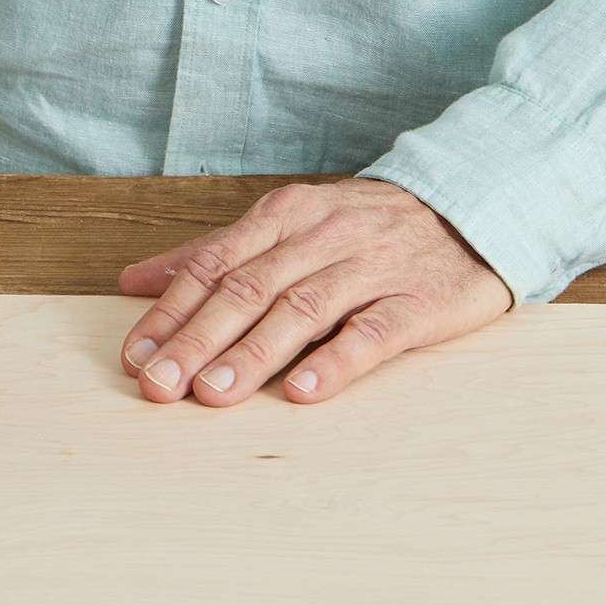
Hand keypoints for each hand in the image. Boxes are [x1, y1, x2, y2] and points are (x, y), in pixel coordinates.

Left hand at [116, 178, 512, 404]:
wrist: (471, 210)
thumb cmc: (364, 229)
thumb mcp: (288, 225)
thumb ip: (213, 254)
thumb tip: (135, 282)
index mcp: (285, 214)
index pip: (215, 265)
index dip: (171, 312)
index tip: (136, 356)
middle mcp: (323, 235)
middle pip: (249, 289)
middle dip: (196, 341)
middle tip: (159, 386)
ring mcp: (372, 267)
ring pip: (302, 310)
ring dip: (252, 355)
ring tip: (213, 394)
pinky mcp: (418, 301)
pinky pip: (372, 332)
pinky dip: (335, 362)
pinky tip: (304, 393)